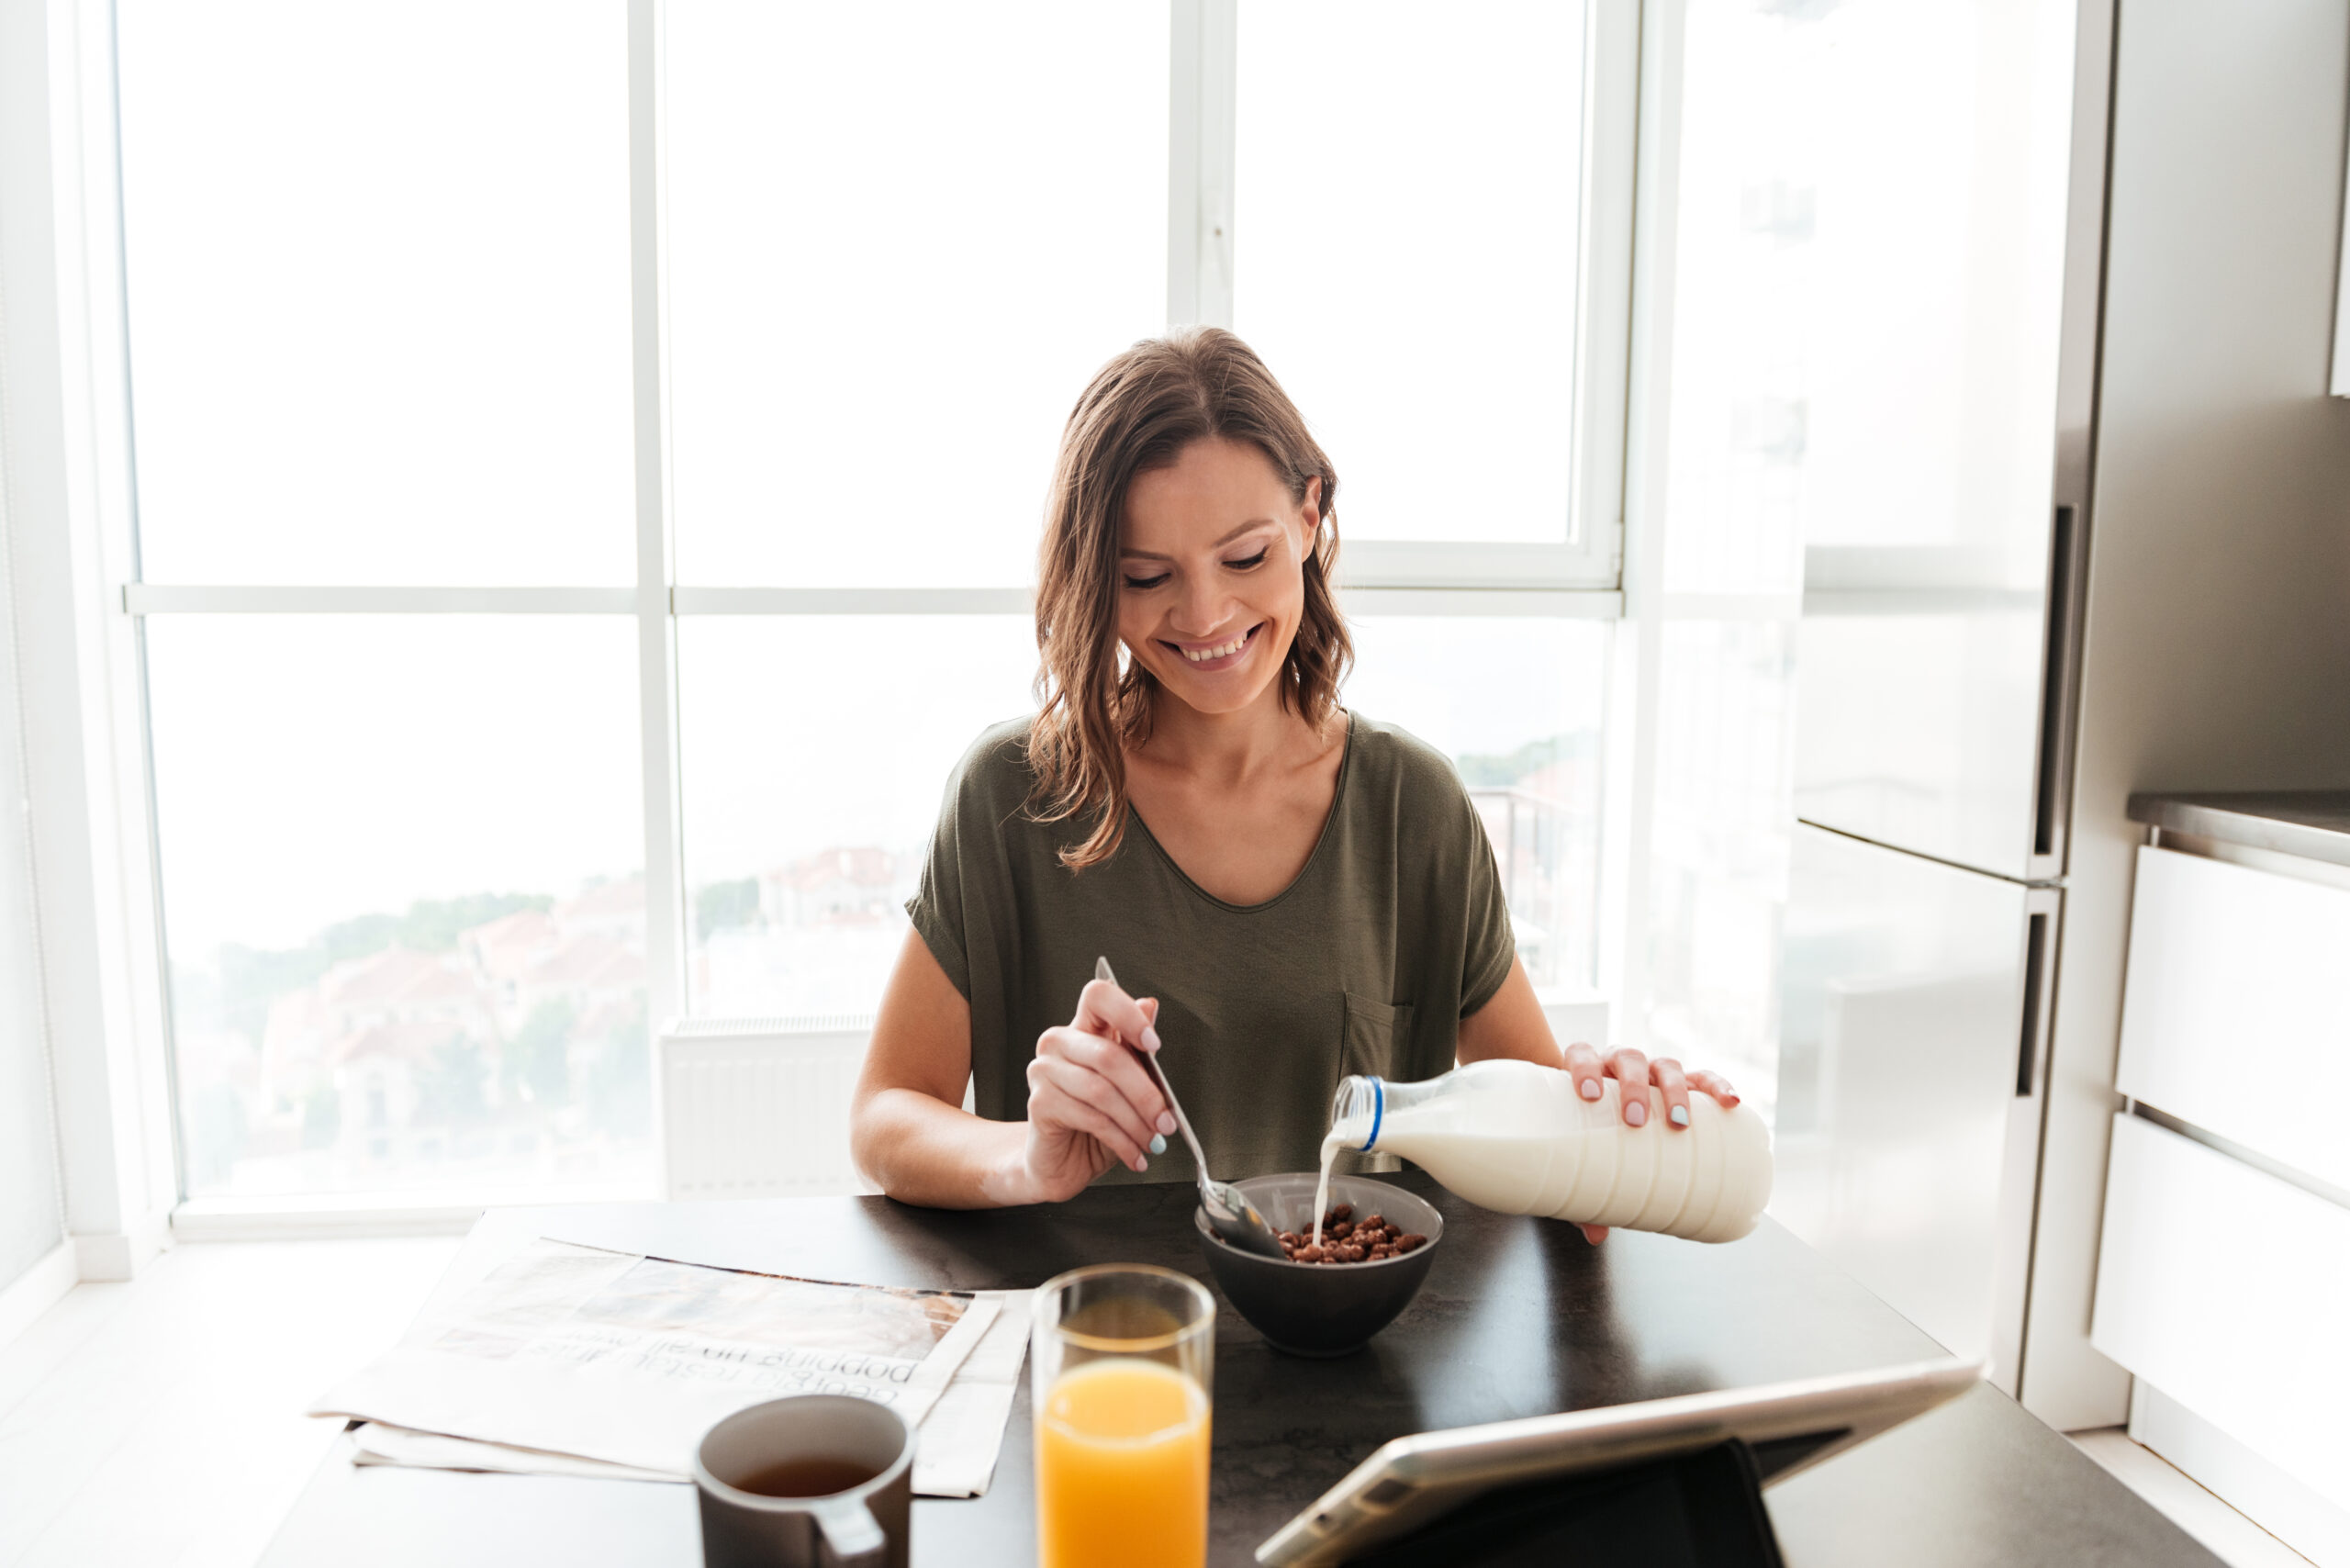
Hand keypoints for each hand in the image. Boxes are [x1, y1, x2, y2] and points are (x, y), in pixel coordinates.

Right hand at [1011, 978, 1178, 1203]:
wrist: (1062, 1163)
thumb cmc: (1095, 1123)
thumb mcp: (1127, 1088)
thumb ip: (1137, 1050)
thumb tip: (1149, 1006)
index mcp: (1083, 1029)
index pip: (1098, 996)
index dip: (1127, 1014)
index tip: (1153, 1044)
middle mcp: (1059, 1043)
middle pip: (1109, 1055)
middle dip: (1147, 1094)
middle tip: (1167, 1121)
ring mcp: (1044, 1071)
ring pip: (1102, 1091)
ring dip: (1136, 1123)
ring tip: (1153, 1142)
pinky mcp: (1039, 1103)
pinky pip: (1090, 1118)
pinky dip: (1121, 1141)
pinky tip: (1133, 1154)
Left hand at [1559, 1044, 1739, 1244]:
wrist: (1611, 1118)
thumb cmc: (1594, 1135)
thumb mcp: (1585, 1157)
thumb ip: (1584, 1191)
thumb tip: (1596, 1235)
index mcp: (1589, 1072)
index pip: (1582, 1056)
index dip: (1585, 1069)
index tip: (1589, 1094)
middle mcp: (1621, 1065)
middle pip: (1629, 1060)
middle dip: (1634, 1087)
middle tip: (1635, 1119)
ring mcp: (1655, 1072)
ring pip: (1667, 1066)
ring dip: (1674, 1090)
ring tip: (1679, 1120)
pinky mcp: (1686, 1083)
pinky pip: (1705, 1078)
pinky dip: (1719, 1086)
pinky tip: (1732, 1102)